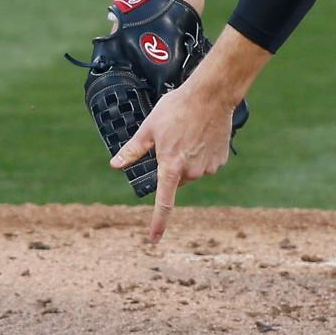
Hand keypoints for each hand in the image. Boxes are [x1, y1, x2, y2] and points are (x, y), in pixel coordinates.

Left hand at [110, 71, 236, 243]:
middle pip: (176, 179)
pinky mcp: (220, 160)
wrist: (212, 95)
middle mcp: (191, 172)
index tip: (154, 240)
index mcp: (171, 166)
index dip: (158, 222)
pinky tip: (201, 135)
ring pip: (191, 172)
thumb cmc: (177, 108)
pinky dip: (202, 154)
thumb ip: (132, 150)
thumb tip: (115, 165)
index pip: (164, 202)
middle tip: (171, 140)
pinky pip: (206, 164)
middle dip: (171, 166)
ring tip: (188, 133)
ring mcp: (208, 167)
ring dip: (187, 159)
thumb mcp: (149, 127)